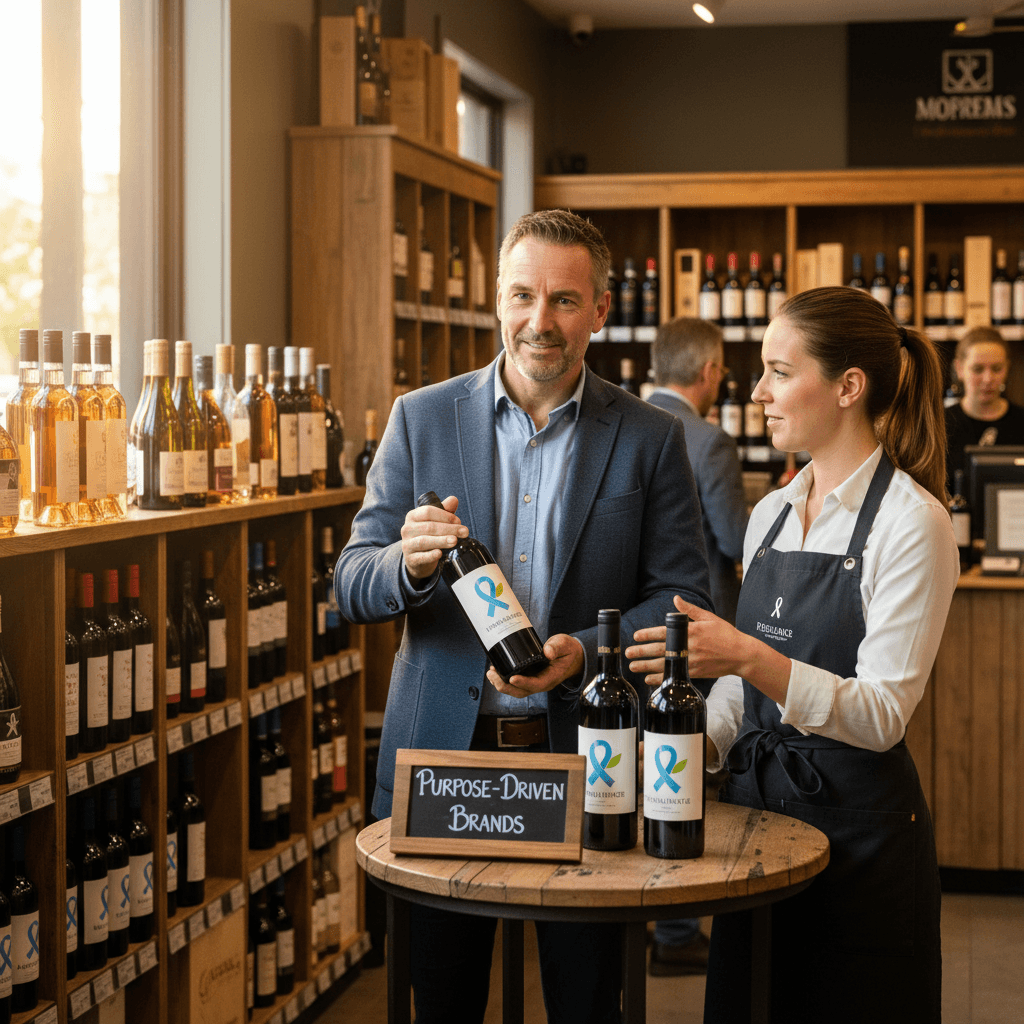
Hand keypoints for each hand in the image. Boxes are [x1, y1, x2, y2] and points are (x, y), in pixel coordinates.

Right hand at [400, 495, 468, 578]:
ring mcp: (407, 544)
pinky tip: (439, 553)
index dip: (445, 516)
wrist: (417, 559)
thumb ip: (444, 511)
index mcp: (413, 516)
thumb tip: (454, 499)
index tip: (459, 521)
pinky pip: (420, 557)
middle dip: (449, 529)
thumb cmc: (428, 536)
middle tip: (464, 532)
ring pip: (424, 541)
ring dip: (441, 540)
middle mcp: (407, 529)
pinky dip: (430, 555)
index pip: (428, 512)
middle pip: (429, 527)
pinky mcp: (410, 559)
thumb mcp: (436, 522)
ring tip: (454, 541)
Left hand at [485, 634, 583, 698]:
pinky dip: (504, 679)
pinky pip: (515, 684)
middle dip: (505, 686)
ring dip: (502, 684)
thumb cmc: (568, 651)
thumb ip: (556, 647)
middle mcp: (541, 683)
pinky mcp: (529, 678)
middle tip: (492, 675)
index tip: (512, 678)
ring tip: (490, 674)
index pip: (536, 684)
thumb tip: (547, 651)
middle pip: (522, 692)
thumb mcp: (564, 644)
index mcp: (551, 677)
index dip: (523, 683)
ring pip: (516, 690)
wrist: (572, 657)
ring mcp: (535, 682)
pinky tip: (496, 671)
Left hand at [626, 595, 747, 683]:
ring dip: (647, 666)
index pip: (665, 632)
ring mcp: (692, 661)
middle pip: (661, 650)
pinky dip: (661, 678)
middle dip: (642, 652)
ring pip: (665, 665)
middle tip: (628, 653)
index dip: (649, 634)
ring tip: (633, 666)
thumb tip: (675, 599)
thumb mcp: (708, 618)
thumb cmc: (725, 634)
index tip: (636, 636)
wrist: (741, 655)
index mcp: (691, 631)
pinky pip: (674, 676)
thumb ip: (689, 610)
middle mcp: (690, 647)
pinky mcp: (696, 673)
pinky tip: (649, 679)